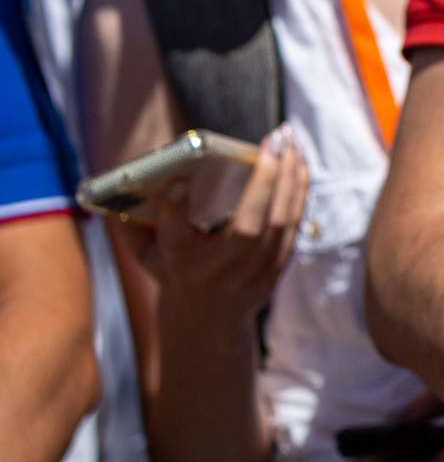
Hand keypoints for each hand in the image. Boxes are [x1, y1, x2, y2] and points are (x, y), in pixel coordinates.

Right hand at [128, 128, 308, 328]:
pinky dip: (299, 194)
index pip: (173, 238)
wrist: (205, 322)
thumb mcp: (146, 254)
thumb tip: (125, 185)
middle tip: (275, 138)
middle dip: (265, 179)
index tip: (178, 181)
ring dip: (291, 179)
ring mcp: (249, 275)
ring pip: (279, 224)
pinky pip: (293, 228)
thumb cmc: (173, 271)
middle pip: (248, 228)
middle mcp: (215, 271)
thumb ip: (133, 224)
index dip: (173, 212)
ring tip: (294, 144)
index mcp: (178, 263)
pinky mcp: (274, 273)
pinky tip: (300, 166)